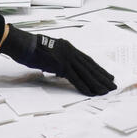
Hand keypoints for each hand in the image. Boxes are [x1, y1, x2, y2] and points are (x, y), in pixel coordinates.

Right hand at [0, 26, 115, 95]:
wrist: (23, 45)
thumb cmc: (32, 49)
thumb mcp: (49, 52)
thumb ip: (58, 60)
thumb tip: (63, 70)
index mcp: (67, 47)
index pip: (87, 59)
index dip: (97, 68)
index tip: (107, 75)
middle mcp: (70, 50)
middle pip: (89, 65)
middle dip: (102, 76)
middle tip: (113, 84)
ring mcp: (66, 57)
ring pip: (85, 72)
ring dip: (97, 83)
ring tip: (106, 90)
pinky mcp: (61, 64)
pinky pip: (75, 78)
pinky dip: (83, 86)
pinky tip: (91, 92)